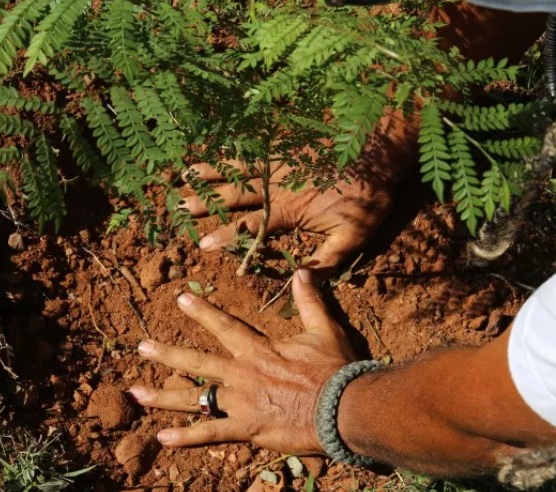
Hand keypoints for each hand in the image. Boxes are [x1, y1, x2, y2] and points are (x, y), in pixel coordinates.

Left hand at [128, 268, 356, 453]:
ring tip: (135, 393)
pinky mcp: (247, 429)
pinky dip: (186, 437)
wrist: (343, 409)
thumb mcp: (324, 330)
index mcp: (259, 350)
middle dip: (167, 353)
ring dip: (163, 395)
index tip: (179, 299)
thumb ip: (309, 301)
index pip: (224, 326)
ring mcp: (241, 403)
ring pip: (194, 399)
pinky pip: (210, 434)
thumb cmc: (335, 370)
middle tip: (141, 347)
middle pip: (197, 361)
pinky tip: (162, 438)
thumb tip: (303, 272)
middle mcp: (242, 374)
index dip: (201, 312)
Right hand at [181, 158, 392, 272]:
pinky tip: (218, 147)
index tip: (202, 246)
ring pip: (238, 169)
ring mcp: (280, 162)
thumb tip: (302, 281)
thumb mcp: (354, 235)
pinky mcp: (287, 146)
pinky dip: (232, 149)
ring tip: (184, 174)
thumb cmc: (368, 195)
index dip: (226, 236)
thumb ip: (327, 259)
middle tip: (177, 206)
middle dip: (204, 202)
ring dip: (210, 173)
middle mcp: (277, 185)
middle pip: (234, 195)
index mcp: (289, 210)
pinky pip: (253, 147)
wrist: (379, 147)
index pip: (251, 227)